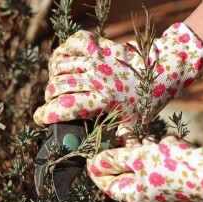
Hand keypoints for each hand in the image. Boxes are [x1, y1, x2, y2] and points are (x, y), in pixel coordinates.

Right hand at [33, 23, 202, 131]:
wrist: (163, 70)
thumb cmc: (148, 100)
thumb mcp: (133, 123)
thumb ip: (117, 139)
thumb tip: (103, 158)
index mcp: (102, 101)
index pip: (64, 108)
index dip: (46, 115)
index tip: (39, 119)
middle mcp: (95, 80)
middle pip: (57, 87)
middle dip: (49, 98)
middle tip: (54, 103)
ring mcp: (97, 60)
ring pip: (60, 66)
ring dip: (54, 77)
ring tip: (58, 84)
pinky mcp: (100, 46)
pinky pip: (74, 42)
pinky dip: (64, 49)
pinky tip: (64, 60)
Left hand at [87, 136, 202, 201]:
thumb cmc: (173, 167)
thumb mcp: (139, 159)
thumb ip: (115, 159)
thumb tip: (92, 163)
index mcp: (136, 195)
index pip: (109, 185)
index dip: (97, 170)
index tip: (89, 154)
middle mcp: (148, 192)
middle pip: (124, 171)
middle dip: (117, 152)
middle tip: (108, 135)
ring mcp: (162, 183)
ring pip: (141, 163)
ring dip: (134, 146)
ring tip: (126, 130)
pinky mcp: (174, 172)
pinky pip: (157, 160)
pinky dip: (152, 148)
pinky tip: (153, 138)